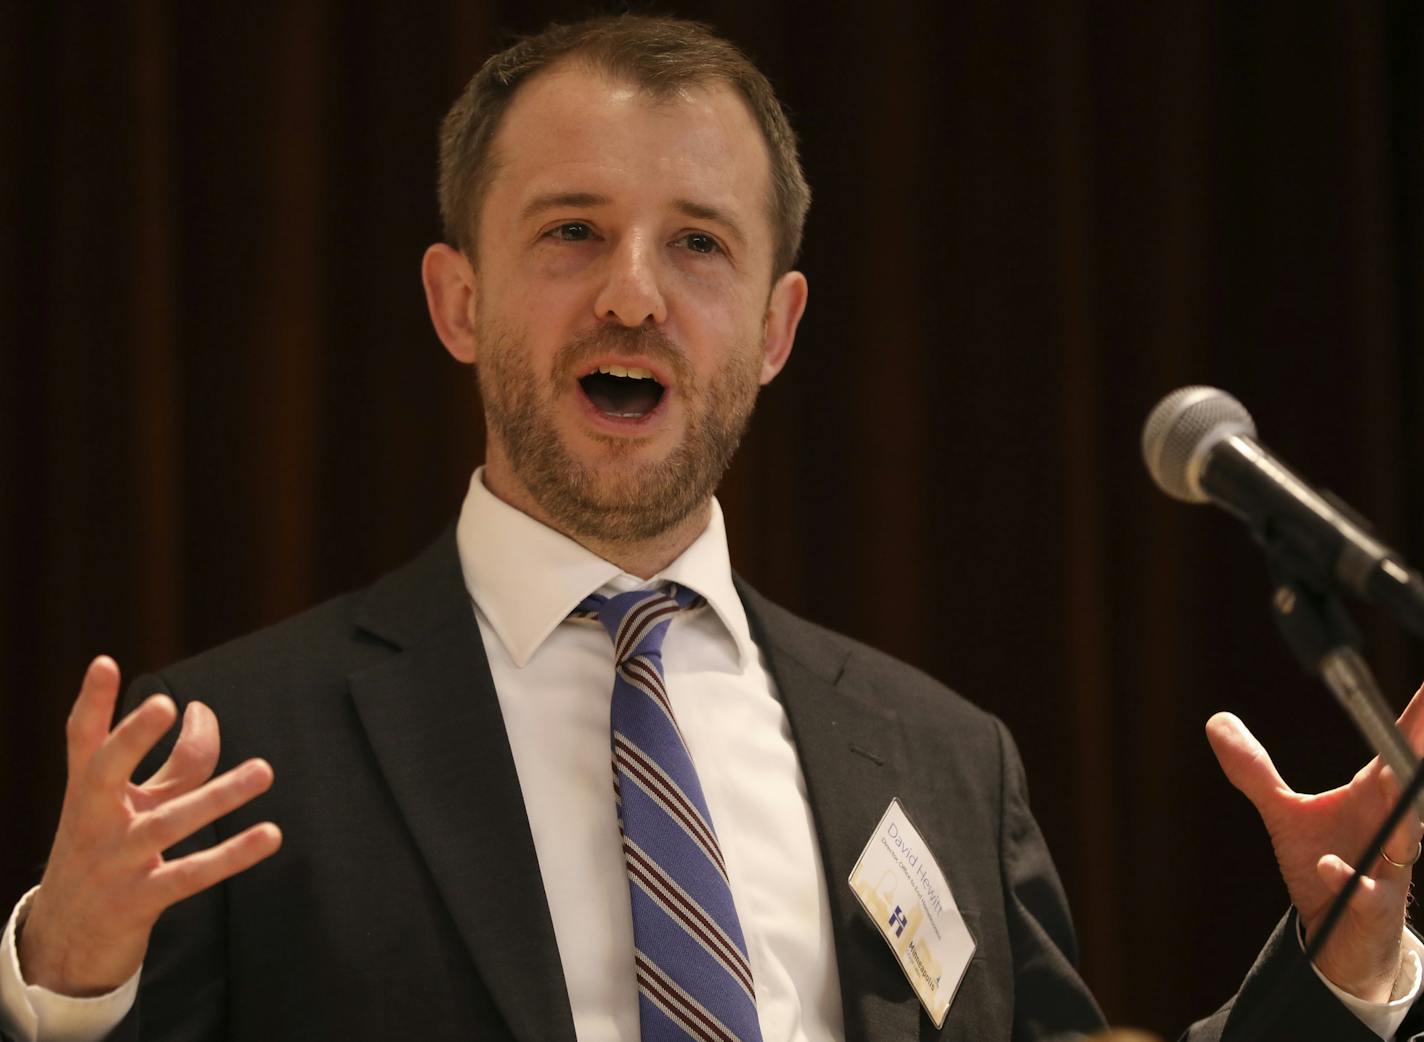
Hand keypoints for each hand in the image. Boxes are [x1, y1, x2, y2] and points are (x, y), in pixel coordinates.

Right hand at [18, 656, 281, 995]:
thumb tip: (203, 713)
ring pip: (168, 823)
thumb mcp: (131, 807)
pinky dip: (233, 855)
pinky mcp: (140, 900)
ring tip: (263, 770)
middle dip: (132, 737)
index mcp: (85, 793)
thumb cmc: (107, 854)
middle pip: (106, 772)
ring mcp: (115, 862)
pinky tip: (270, 835)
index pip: (83, 740)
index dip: (93, 702)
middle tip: (164, 704)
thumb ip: (172, 764)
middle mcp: (94, 822)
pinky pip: (192, 873)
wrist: (66, 941)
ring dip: (219, 796)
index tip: (105, 662)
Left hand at [1206, 684, 1423, 1002]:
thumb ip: (1254, 771)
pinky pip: (1368, 893)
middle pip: (1410, 783)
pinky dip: (1349, 880)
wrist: (1339, 934)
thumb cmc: (1326, 861)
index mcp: (1373, 795)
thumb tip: (1215, 721)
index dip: (1417, 715)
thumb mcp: (1284, 813)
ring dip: (1400, 815)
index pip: (1397, 746)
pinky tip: (1329, 867)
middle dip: (1418, 751)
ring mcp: (1387, 866)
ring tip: (1389, 783)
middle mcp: (1390, 825)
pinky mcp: (1373, 905)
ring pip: (1405, 836)